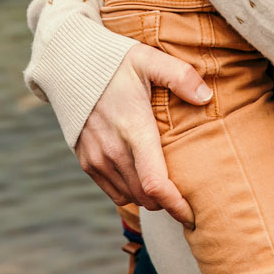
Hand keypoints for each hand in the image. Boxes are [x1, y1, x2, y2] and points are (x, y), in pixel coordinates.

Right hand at [76, 44, 210, 227]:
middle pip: (147, 197)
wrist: (68, 66)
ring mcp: (97, 159)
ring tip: (167, 186)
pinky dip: (131, 193)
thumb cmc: (113, 62)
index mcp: (133, 129)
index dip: (176, 205)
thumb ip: (180, 75)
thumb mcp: (148, 59)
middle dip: (168, 202)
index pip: (155, 183)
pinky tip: (142, 177)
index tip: (193, 214)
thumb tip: (205, 97)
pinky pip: (114, 192)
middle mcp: (113, 150)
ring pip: (131, 198)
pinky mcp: (87, 162)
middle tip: (188, 195)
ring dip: (150, 198)